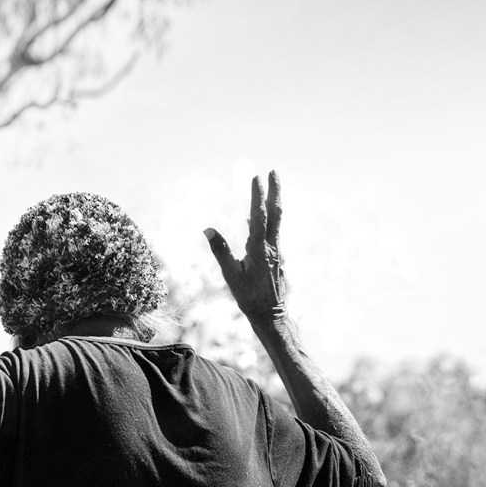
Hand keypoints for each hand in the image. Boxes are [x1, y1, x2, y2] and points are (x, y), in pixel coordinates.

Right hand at [204, 170, 286, 321]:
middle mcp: (272, 247)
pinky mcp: (276, 258)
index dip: (257, 196)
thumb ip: (221, 251)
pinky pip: (272, 233)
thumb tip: (208, 229)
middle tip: (274, 171)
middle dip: (275, 191)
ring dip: (274, 202)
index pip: (259, 216)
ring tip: (270, 188)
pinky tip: (259, 220)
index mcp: (260, 248)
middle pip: (275, 212)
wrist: (270, 315)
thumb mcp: (231, 275)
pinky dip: (268, 220)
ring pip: (276, 221)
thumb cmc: (249, 297)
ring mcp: (276, 252)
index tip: (256, 177)